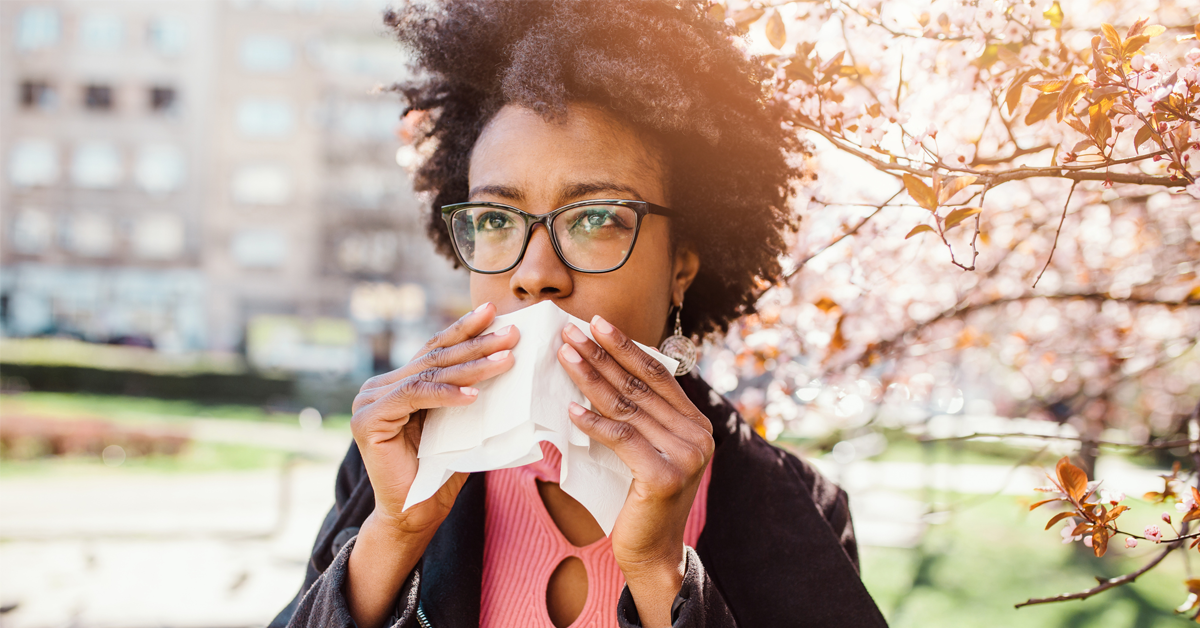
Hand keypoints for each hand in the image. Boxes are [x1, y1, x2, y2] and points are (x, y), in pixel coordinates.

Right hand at [350, 302, 518, 536]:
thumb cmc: (442, 472)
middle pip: (435, 359)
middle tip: (511, 333)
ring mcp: (369, 400)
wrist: (416, 515)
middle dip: (477, 344)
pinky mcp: (367, 420)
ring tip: (506, 359)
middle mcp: (378, 387)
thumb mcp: (461, 423)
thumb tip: (508, 360)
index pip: (435, 350)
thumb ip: (468, 393)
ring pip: (429, 375)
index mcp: (398, 384)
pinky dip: (447, 395)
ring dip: (472, 366)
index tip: (493, 311)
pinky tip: (475, 395)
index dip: (464, 330)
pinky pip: (415, 397)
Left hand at [557, 315, 713, 626]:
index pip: (658, 375)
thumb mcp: (647, 450)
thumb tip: (604, 372)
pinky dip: (592, 422)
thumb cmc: (641, 499)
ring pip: (627, 407)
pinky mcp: (664, 475)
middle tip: (572, 332)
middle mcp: (698, 435)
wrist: (652, 552)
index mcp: (697, 424)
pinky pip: (621, 438)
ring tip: (565, 357)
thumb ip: (641, 417)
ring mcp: (685, 455)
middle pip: (640, 386)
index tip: (598, 324)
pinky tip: (570, 407)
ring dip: (591, 378)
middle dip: (603, 355)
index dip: (626, 347)